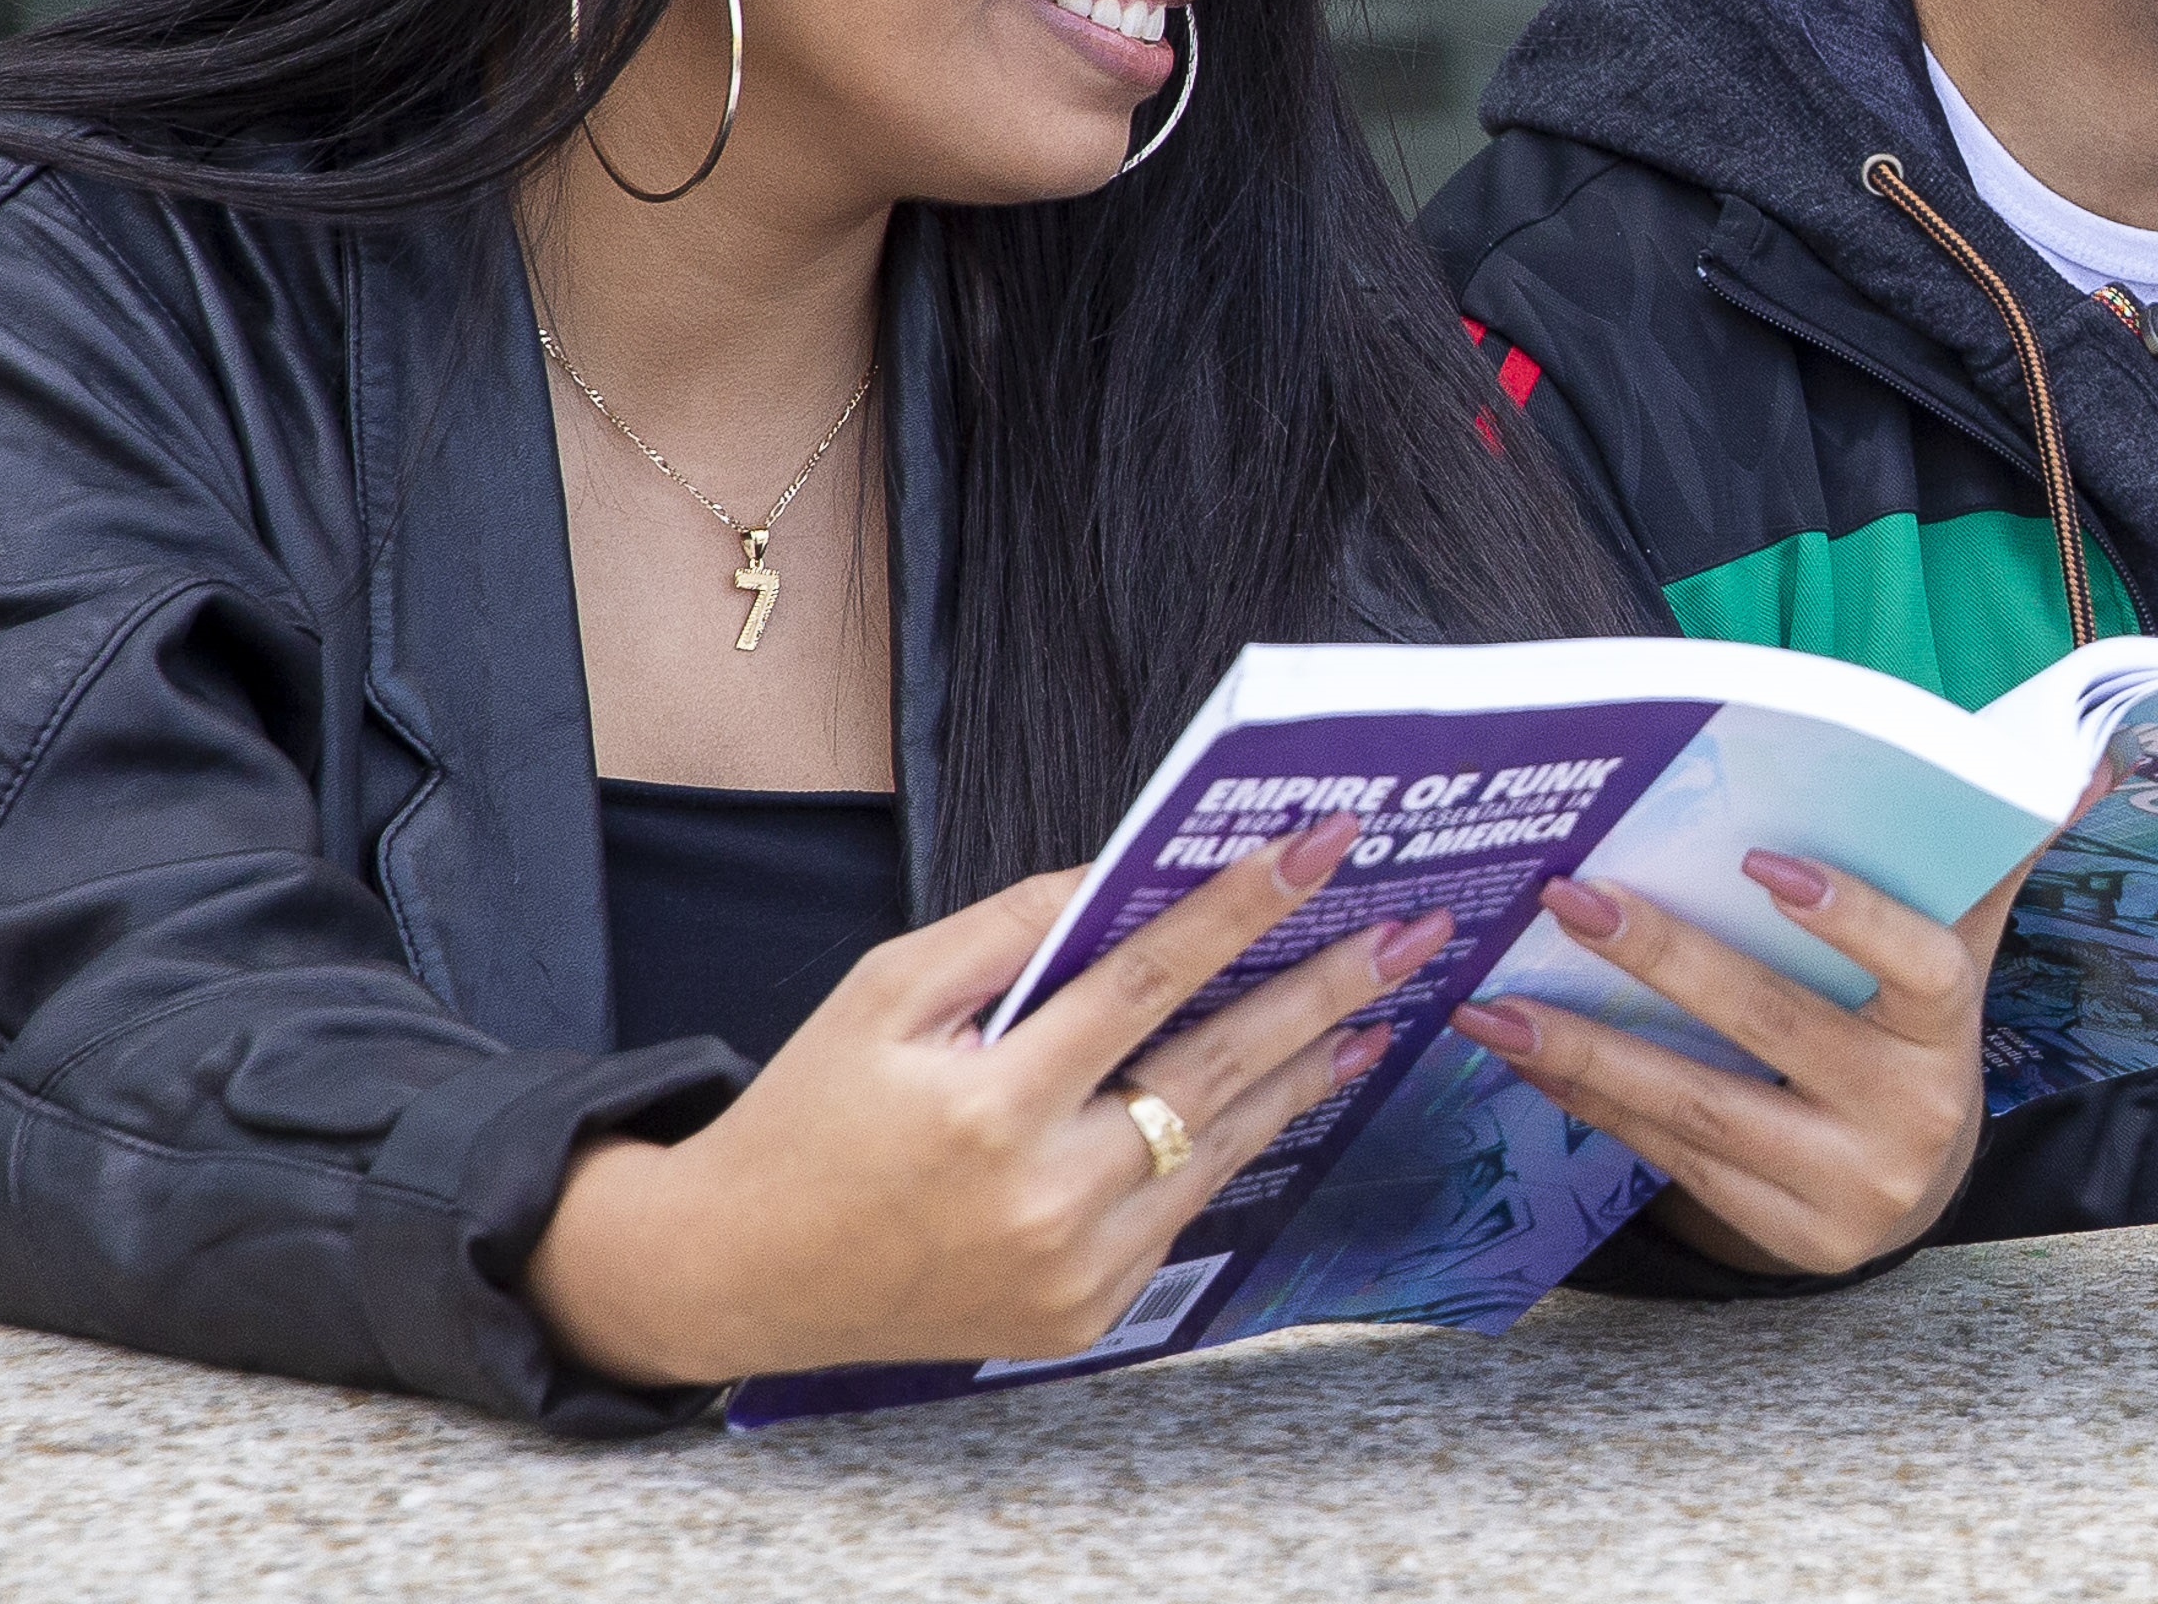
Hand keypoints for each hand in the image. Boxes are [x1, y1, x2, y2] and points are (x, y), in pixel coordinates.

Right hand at [530, 818, 1438, 1385]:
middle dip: (1327, 986)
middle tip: (1414, 930)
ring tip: (1380, 1002)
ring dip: (1310, 1066)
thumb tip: (1127, 876)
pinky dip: (1237, 1139)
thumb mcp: (883, 992)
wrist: (743, 1270)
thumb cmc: (812, 1113)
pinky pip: (1185, 1207)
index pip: (1148, 980)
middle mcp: (1045, 1195)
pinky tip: (1288, 1084)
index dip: (1242, 905)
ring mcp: (1075, 1267)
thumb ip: (1010, 933)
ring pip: (1224, 1144)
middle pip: (1220, 1066)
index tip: (1321, 844)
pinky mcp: (1087, 1313)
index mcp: (988, 1106)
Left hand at [1449, 846, 2031, 1278]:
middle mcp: (1904, 1118)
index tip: (1766, 861)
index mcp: (1949, 1034)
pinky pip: (1671, 1158)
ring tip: (1495, 998)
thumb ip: (1989, 863)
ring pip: (1700, 1108)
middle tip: (1573, 896)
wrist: (1912, 1191)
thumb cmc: (1915, 1037)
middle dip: (1664, 961)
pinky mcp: (1778, 1233)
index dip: (1852, 918)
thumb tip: (2085, 762)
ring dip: (1589, 1050)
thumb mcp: (1958, 955)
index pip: (1918, 969)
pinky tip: (1523, 1053)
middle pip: (1774, 1031)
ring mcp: (1839, 1187)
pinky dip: (1591, 1102)